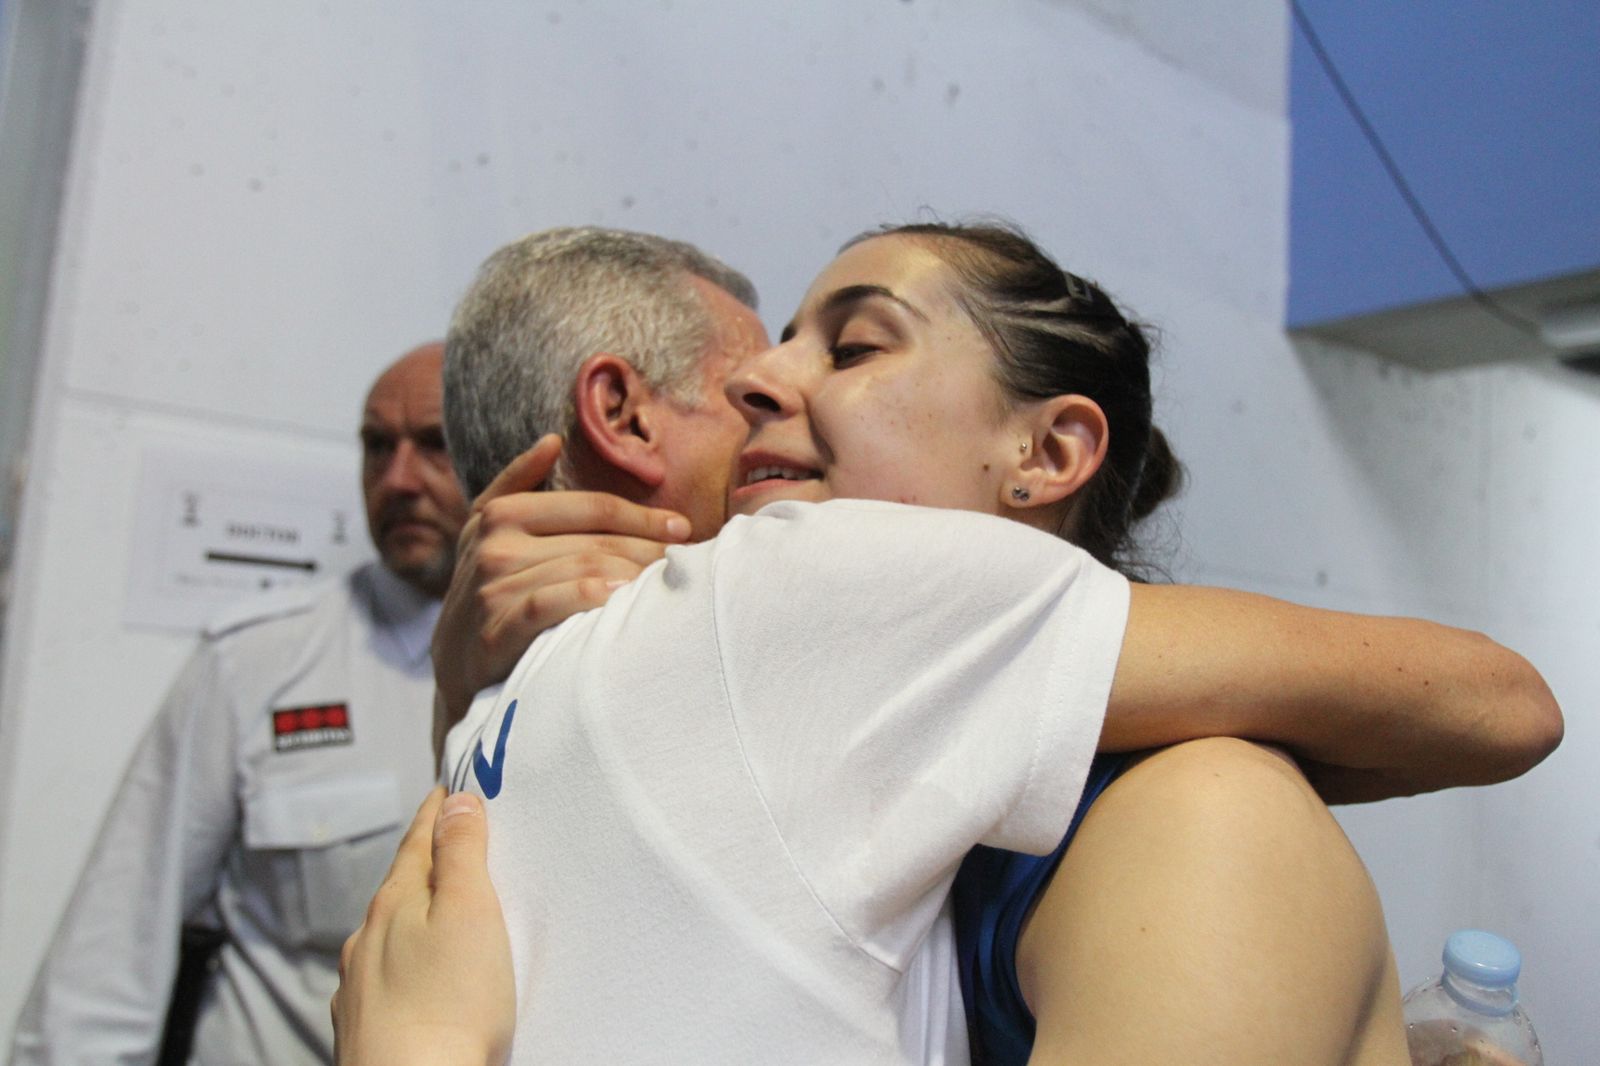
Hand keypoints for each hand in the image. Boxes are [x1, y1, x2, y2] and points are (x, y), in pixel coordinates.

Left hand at [333, 788, 512, 1065]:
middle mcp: (368, 940)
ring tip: (439, 914)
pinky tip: (416, 979)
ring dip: (412, 918)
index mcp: (395, 903)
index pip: (417, 842)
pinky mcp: (364, 1028)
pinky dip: (404, 966)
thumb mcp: (470, 912)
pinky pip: (385, 980)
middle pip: (400, 886)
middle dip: (425, 864)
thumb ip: (461, 853)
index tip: (445, 789)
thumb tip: (453, 801)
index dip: (435, 812)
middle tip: (448, 842)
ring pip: (387, 936)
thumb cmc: (449, 1008)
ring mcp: (360, 987)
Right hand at [430, 435, 690, 755]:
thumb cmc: (492, 591)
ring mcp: (493, 586)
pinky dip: (591, 598)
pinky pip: (553, 603)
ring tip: (666, 587)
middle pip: (595, 541)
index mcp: (501, 512)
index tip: (683, 529)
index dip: (643, 516)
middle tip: (687, 563)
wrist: (455, 664)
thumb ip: (517, 484)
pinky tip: (621, 602)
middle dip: (649, 551)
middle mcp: (495, 543)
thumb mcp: (491, 532)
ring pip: (583, 570)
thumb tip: (552, 441)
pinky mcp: (496, 627)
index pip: (593, 507)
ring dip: (633, 578)